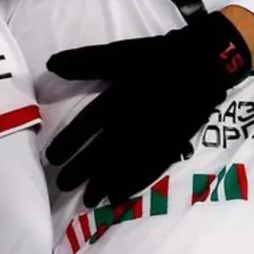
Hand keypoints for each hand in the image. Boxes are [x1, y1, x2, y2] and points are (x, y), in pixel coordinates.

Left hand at [45, 10, 252, 206]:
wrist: (203, 61)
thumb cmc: (155, 57)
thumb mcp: (118, 54)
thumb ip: (84, 61)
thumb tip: (50, 64)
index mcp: (117, 98)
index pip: (87, 125)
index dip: (68, 143)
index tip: (51, 158)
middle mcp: (133, 121)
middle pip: (102, 151)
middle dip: (81, 169)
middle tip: (63, 185)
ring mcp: (153, 135)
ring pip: (125, 164)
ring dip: (104, 182)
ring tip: (89, 199)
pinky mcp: (172, 144)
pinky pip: (149, 169)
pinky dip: (133, 184)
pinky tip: (120, 196)